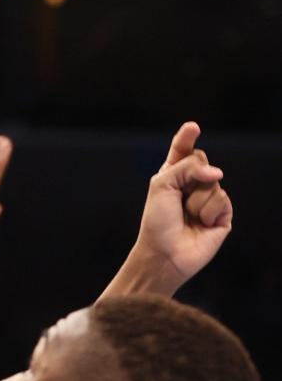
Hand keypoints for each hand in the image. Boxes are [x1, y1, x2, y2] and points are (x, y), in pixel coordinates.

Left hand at [135, 121, 232, 287]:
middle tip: (179, 197)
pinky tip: (201, 224)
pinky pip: (222, 199)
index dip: (187, 139)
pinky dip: (208, 211)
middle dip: (190, 175)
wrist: (164, 253)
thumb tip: (218, 172)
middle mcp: (193, 185)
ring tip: (187, 216)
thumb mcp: (162, 185)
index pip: (183, 152)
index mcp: (174, 176)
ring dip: (196, 200)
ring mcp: (209, 199)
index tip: (192, 127)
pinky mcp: (222, 214)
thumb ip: (187, 167)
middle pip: (202, 160)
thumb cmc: (157, 222)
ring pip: (213, 181)